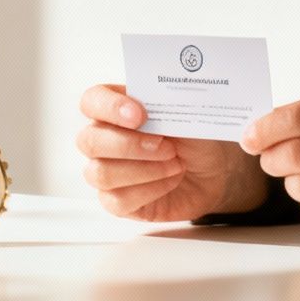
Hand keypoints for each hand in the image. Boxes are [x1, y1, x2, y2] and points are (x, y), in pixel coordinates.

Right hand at [76, 83, 267, 221]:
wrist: (211, 172)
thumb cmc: (192, 139)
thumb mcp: (186, 115)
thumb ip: (166, 104)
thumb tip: (156, 99)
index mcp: (114, 110)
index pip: (91, 101)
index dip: (109, 107)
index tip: (140, 115)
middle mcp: (102, 140)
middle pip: (88, 141)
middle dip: (129, 145)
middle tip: (166, 146)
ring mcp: (105, 172)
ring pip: (100, 173)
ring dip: (143, 170)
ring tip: (175, 164)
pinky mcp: (115, 201)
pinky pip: (117, 200)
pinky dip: (150, 190)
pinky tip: (170, 181)